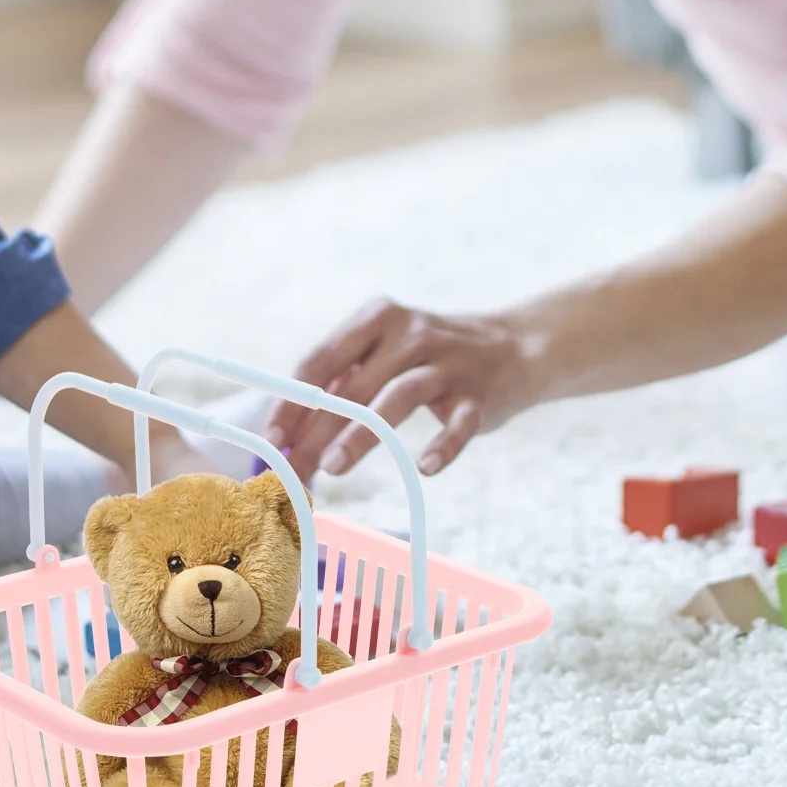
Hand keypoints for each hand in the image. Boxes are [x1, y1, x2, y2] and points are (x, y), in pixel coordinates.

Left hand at [265, 299, 533, 480]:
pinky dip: (443, 445)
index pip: (322, 358)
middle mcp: (411, 333)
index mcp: (378, 318)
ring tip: (333, 466)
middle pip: (354, 385)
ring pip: (398, 397)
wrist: (514, 346)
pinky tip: (424, 468)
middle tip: (293, 467)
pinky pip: (460, 423)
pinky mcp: (479, 394)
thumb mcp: (385, 350)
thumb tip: (291, 429)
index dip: (293, 399)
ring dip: (362, 434)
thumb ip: (344, 379)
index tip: (273, 436)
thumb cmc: (428, 357)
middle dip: (318, 430)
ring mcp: (448, 363)